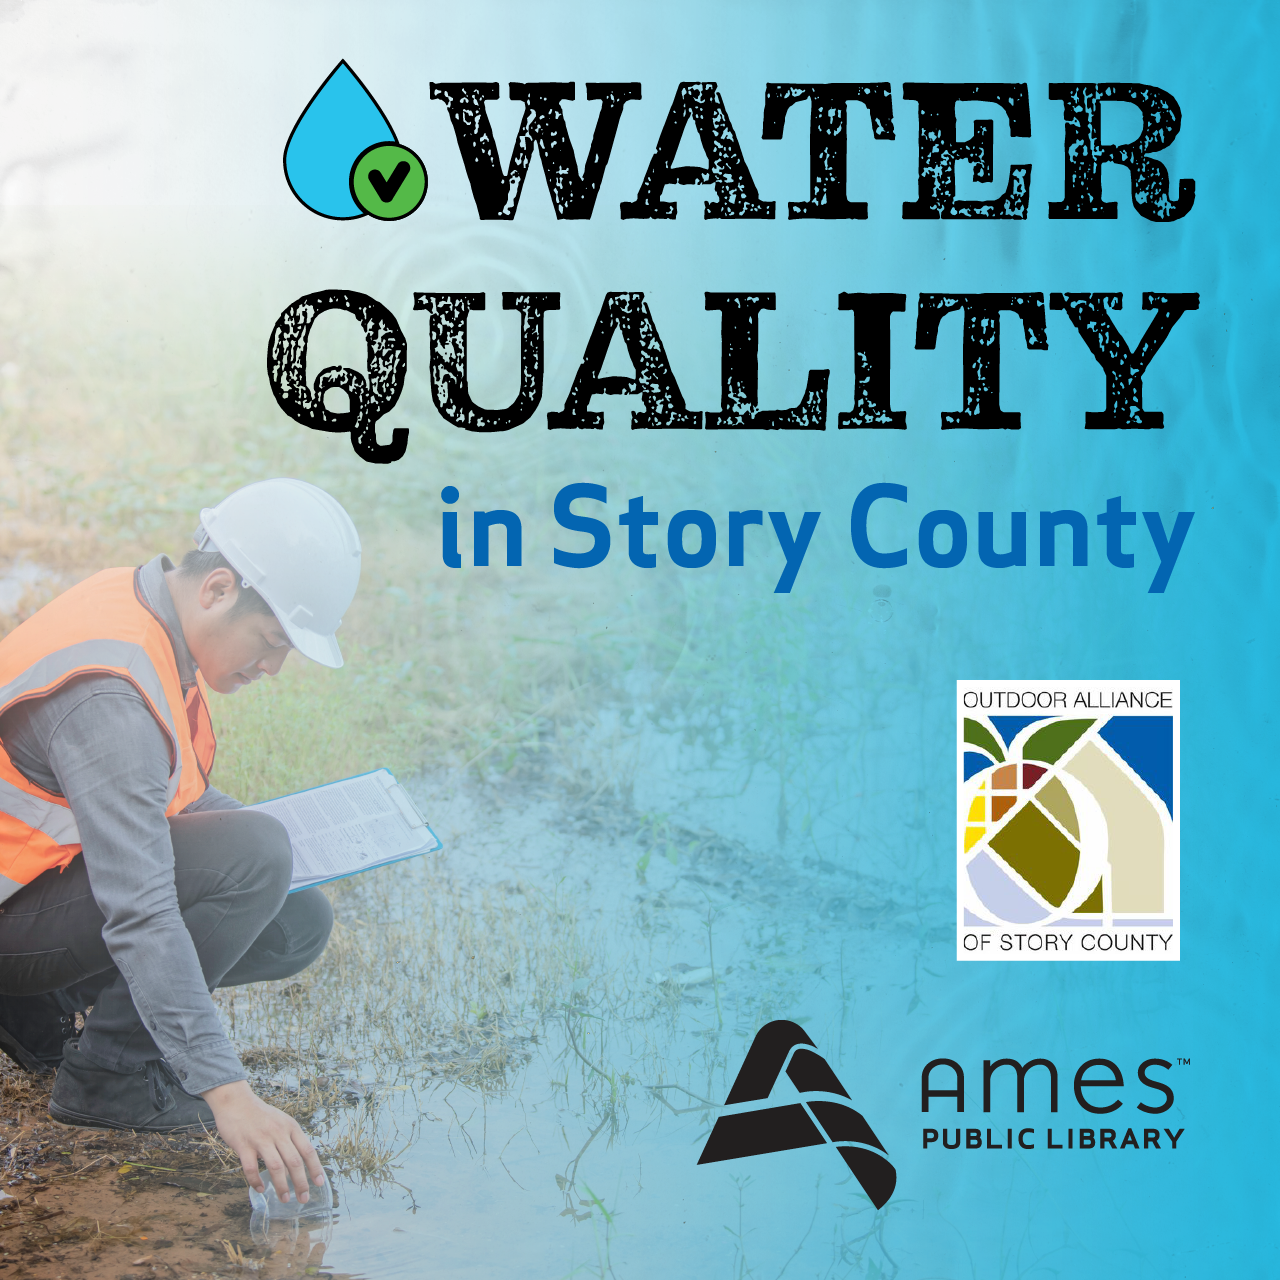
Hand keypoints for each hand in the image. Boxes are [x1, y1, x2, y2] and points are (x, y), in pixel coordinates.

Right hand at [202, 1079, 323, 1201]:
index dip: (315, 1168)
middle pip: (294, 1162)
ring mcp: (261, 1139)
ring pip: (275, 1167)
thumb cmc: (260, 1114)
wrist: (236, 1101)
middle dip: (301, 1183)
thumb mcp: (281, 1121)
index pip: (308, 1150)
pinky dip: (257, 1181)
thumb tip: (301, 1160)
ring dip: (281, 1186)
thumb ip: (290, 1138)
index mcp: (290, 1127)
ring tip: (285, 1199)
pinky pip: (252, 1168)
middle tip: (303, 1199)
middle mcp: (278, 1133)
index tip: (320, 1183)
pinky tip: (261, 1189)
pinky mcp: (244, 1145)